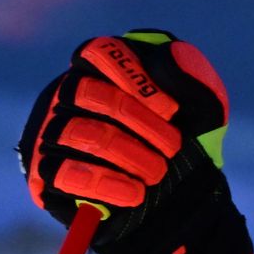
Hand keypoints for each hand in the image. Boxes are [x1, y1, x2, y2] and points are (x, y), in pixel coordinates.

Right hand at [18, 29, 253, 253]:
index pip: (101, 52)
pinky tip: (135, 193)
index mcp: (104, 71)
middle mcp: (70, 97)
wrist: (182, 202)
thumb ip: (193, 74)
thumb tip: (168, 53)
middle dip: (139, 121)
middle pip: (88, 91)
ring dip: (129, 154)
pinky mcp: (47, 176)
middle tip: (174, 147)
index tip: (172, 110)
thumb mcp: (206, 107)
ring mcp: (51, 135)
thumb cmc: (189, 142)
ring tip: (158, 173)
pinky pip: (64, 172)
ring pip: (78, 132)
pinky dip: (106, 183)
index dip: (135, 77)